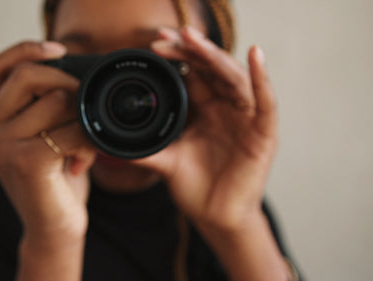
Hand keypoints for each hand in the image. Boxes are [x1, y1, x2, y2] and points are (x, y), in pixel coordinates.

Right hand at [0, 41, 96, 239]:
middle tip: (86, 109)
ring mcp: (2, 145)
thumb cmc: (55, 180)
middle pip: (29, 75)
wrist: (53, 227)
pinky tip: (84, 162)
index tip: (60, 51)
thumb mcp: (46, 136)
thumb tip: (74, 75)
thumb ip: (46, 107)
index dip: (25, 50)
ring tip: (83, 146)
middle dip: (68, 84)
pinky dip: (88, 141)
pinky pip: (71, 130)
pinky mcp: (24, 161)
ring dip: (82, 119)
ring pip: (56, 100)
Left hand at [138, 26, 277, 231]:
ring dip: (215, 56)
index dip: (177, 57)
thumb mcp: (166, 161)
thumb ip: (143, 148)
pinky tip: (255, 55)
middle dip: (191, 50)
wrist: (216, 217)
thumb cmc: (196, 187)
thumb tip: (106, 141)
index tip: (155, 44)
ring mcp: (246, 119)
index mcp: (206, 110)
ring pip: (234, 78)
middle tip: (170, 35)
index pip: (194, 74)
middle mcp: (227, 109)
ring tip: (194, 39)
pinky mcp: (263, 134)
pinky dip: (262, 79)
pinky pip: (266, 103)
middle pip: (212, 70)